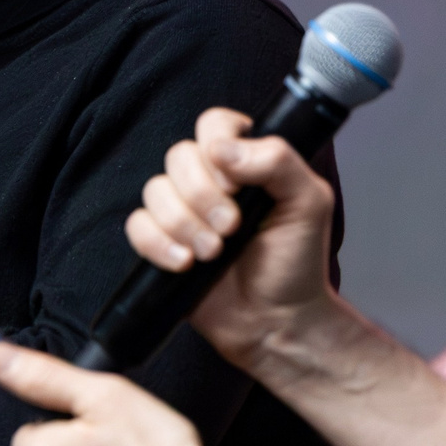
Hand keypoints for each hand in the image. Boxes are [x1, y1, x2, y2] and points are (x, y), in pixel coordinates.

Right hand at [128, 108, 345, 369]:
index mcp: (247, 160)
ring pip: (154, 191)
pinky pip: (137, 226)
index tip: (236, 183)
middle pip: (178, 156)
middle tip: (232, 228)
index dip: (216, 147)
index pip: (214, 124)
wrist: (277, 321)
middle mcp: (211, 180)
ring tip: (213, 253)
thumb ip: (278, 161)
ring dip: (184, 224)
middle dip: (202, 196)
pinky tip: (185, 263)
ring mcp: (184, 211)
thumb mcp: (309, 203)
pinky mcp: (162, 242)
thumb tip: (222, 149)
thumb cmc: (298, 263)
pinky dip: (158, 244)